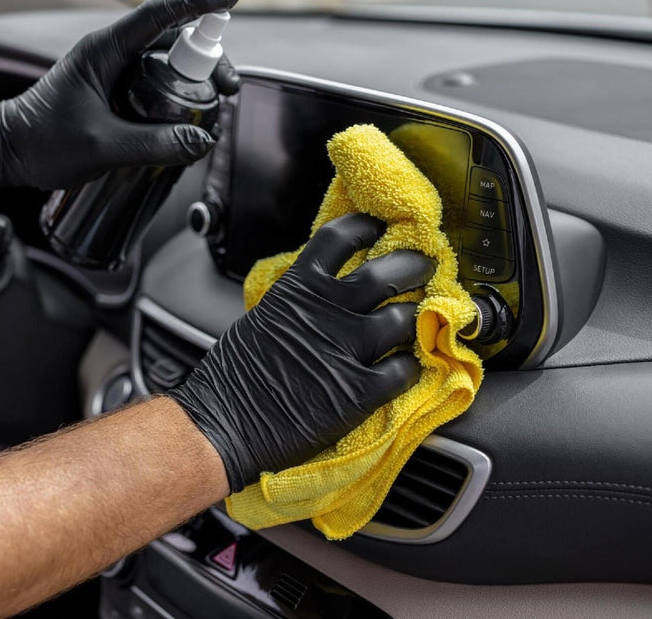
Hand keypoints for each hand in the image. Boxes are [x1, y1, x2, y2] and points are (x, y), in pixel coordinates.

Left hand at [0, 0, 238, 189]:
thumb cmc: (43, 143)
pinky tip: (189, 115)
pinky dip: (178, 94)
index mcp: (103, 51)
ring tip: (214, 107)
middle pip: (172, 40)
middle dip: (208, 58)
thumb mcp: (101, 146)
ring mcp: (113, 71)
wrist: (10, 152)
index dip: (197, 3)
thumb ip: (153, 144)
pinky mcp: (115, 91)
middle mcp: (111, 54)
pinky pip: (155, 83)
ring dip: (195, 79)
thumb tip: (200, 140)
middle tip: (228, 89)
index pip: (158, 15)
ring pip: (166, 63)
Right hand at [169, 214, 435, 491]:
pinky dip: (410, 367)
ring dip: (417, 319)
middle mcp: (329, 311)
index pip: (341, 238)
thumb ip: (297, 301)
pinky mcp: (360, 391)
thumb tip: (318, 295)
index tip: (382, 226)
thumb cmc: (233, 377)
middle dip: (414, 265)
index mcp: (299, 288)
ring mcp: (347, 349)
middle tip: (426, 266)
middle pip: (388, 271)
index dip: (368, 227)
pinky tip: (407, 368)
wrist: (224, 424)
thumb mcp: (262, 318)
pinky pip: (404, 370)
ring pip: (404, 319)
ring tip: (421, 322)